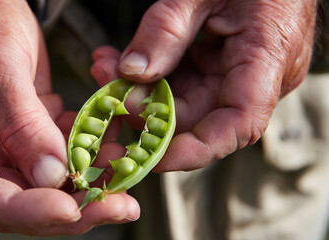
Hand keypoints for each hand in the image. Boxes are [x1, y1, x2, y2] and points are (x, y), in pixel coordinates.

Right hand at [0, 0, 137, 234]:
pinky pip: (56, 157)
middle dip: (69, 210)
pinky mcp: (24, 134)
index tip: (70, 209)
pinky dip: (86, 158)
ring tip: (123, 178)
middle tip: (117, 206)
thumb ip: (21, 122)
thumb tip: (50, 175)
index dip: (26, 209)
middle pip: (15, 200)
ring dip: (85, 186)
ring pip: (41, 185)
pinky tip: (112, 149)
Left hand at [91, 0, 316, 170]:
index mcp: (268, 57)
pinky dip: (152, 74)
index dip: (192, 150)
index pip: (237, 125)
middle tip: (106, 82)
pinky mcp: (221, 67)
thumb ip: (167, 30)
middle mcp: (256, 77)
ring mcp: (238, 73)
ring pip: (182, 101)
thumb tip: (132, 73)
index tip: (149, 157)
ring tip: (106, 66)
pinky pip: (183, 83)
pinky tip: (122, 62)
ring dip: (141, 88)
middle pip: (196, 116)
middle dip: (145, 105)